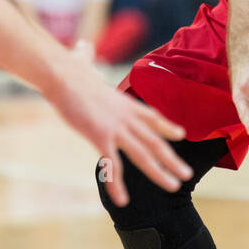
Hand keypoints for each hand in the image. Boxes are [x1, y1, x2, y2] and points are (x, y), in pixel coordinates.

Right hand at [48, 61, 192, 206]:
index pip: (152, 116)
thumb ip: (86, 58)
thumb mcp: (84, 63)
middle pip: (155, 140)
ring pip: (143, 154)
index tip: (181, 134)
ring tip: (173, 186)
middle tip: (186, 174)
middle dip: (172, 159)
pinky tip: (123, 201)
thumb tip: (82, 48)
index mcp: (124, 102)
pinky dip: (117, 184)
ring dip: (159, 172)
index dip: (167, 127)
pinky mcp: (100, 136)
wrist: (61, 73)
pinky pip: (112, 165)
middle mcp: (126, 116)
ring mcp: (115, 127)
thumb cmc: (68, 69)